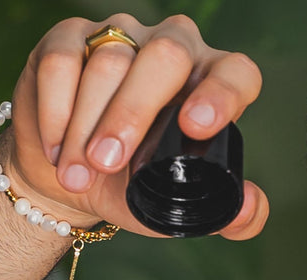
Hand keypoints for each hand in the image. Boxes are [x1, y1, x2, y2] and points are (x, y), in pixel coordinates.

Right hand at [6, 14, 267, 238]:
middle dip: (133, 113)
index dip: (221, 93)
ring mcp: (122, 36)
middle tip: (108, 162)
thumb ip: (226, 217)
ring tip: (77, 177)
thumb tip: (249, 210)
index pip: (234, 72)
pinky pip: (64, 62)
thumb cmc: (133, 189)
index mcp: (210, 84)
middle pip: (166, 57)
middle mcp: (173, 49)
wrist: (67, 181)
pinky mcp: (71, 38)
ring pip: (109, 63)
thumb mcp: (177, 209)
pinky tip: (56, 151)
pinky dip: (57, 112)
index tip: (195, 127)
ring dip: (86, 128)